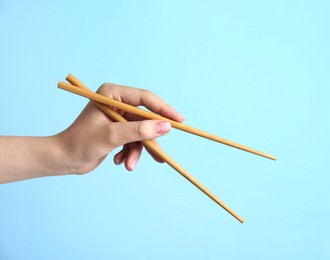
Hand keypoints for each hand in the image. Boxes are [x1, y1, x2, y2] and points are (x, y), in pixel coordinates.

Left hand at [57, 82, 183, 173]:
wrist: (63, 160)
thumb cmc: (80, 143)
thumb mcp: (112, 136)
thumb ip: (139, 131)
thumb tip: (166, 127)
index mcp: (112, 94)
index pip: (145, 98)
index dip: (164, 110)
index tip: (179, 121)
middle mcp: (117, 102)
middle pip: (145, 118)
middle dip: (148, 139)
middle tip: (159, 154)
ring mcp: (118, 117)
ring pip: (141, 133)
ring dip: (137, 151)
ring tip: (128, 164)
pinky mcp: (118, 130)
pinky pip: (134, 140)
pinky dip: (130, 153)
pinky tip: (120, 161)